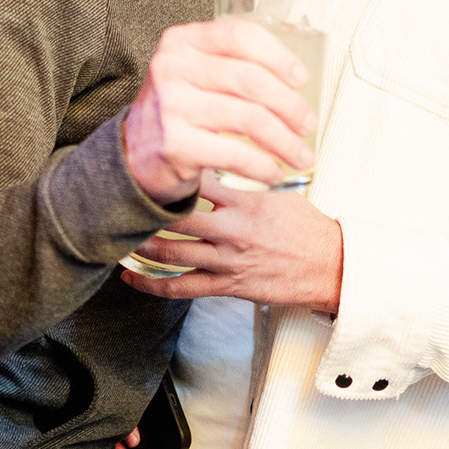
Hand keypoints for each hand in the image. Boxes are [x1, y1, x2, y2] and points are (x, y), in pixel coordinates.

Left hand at [119, 175, 342, 313]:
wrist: (330, 267)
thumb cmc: (309, 230)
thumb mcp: (282, 195)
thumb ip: (249, 184)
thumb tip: (226, 164)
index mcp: (247, 203)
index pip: (202, 179)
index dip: (175, 170)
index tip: (154, 161)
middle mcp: (232, 231)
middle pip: (178, 217)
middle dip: (147, 207)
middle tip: (122, 197)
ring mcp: (227, 261)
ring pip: (172, 253)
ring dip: (142, 243)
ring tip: (119, 233)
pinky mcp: (227, 286)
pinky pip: (182, 288)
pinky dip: (152, 285)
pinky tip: (131, 277)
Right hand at [121, 20, 315, 204]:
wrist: (133, 156)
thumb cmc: (179, 112)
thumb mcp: (195, 74)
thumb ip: (234, 65)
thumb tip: (294, 81)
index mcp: (182, 41)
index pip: (240, 36)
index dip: (279, 56)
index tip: (301, 79)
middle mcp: (173, 68)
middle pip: (251, 80)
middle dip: (290, 105)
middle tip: (307, 123)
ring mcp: (172, 106)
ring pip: (250, 118)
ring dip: (284, 141)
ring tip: (300, 154)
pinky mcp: (176, 144)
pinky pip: (235, 154)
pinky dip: (263, 166)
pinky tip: (274, 172)